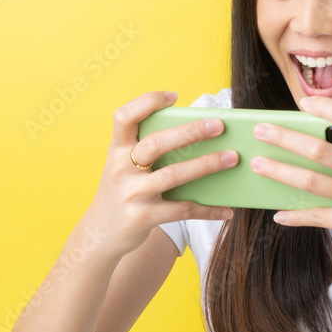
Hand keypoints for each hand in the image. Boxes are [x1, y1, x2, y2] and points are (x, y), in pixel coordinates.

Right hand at [80, 91, 237, 258]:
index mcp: (117, 149)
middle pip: (156, 144)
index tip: (173, 97)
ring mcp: (132, 194)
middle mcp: (121, 168)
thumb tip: (201, 135)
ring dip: (206, 165)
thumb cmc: (124, 191)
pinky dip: (207, 210)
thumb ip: (150, 150)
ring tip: (232, 158)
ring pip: (173, 175)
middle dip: (190, 132)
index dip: (146, 102)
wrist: (100, 234)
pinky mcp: (143, 218)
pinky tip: (226, 209)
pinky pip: (182, 210)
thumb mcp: (125, 166)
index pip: (124, 117)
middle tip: (219, 125)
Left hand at [249, 95, 331, 263]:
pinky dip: (294, 214)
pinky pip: (316, 216)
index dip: (328, 109)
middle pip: (320, 150)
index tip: (303, 103)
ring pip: (310, 181)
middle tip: (260, 130)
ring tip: (257, 164)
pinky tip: (277, 212)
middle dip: (285, 138)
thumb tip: (307, 144)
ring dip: (279, 171)